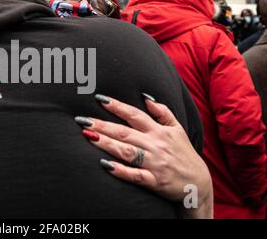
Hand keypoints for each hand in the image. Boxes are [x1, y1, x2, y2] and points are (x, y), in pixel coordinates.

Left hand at [77, 94, 212, 218]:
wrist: (198, 184)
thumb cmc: (184, 154)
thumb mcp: (177, 129)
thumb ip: (162, 112)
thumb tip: (146, 97)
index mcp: (159, 131)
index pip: (135, 115)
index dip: (117, 106)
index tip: (99, 99)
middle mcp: (155, 145)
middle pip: (125, 132)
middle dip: (103, 125)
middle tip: (83, 120)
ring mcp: (154, 163)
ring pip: (127, 152)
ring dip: (107, 144)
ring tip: (88, 136)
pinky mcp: (154, 181)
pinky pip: (135, 176)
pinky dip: (121, 171)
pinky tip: (105, 165)